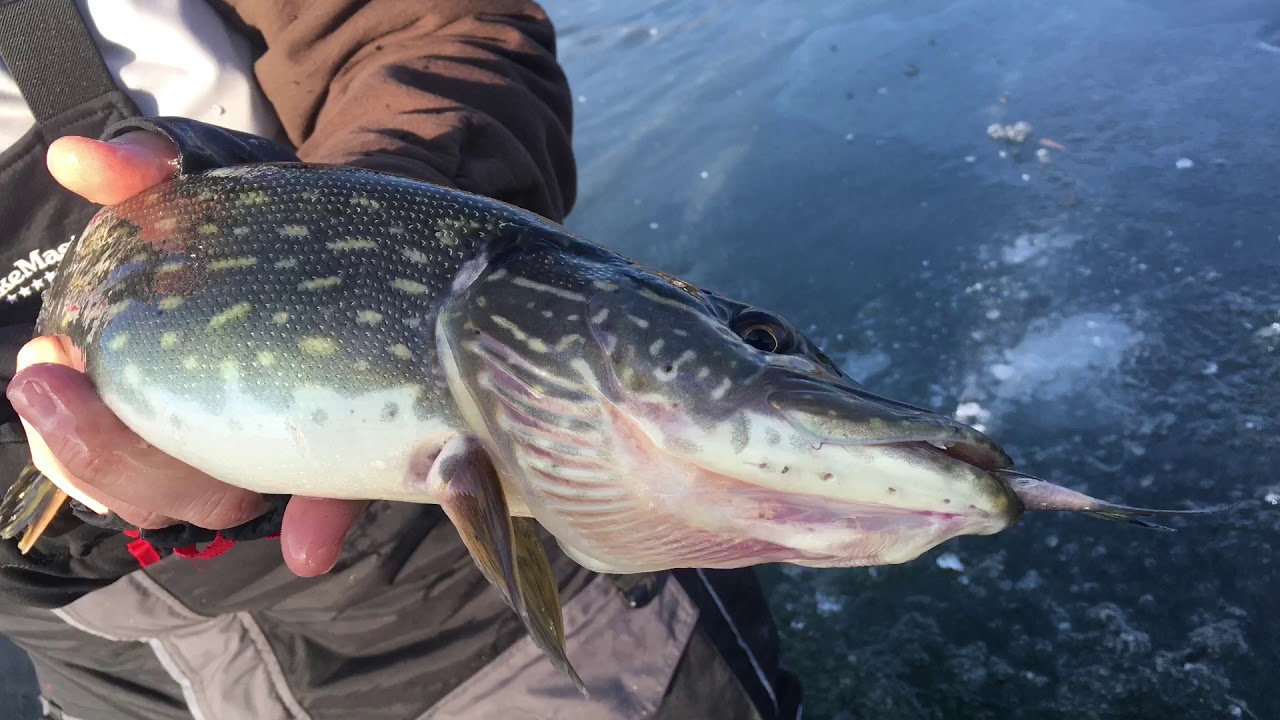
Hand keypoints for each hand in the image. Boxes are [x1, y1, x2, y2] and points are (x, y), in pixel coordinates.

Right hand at [5, 132, 367, 576]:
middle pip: (146, 488)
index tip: (42, 372)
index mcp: (147, 391)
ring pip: (216, 500)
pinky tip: (310, 546)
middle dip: (101, 454)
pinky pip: (328, 497)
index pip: (87, 452)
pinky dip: (320, 520)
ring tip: (197, 428)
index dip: (65, 436)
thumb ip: (136, 171)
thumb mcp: (188, 183)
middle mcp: (200, 432)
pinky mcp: (340, 442)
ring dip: (191, 480)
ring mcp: (266, 441)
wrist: (346, 222)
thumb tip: (79, 158)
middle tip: (71, 388)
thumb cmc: (248, 217)